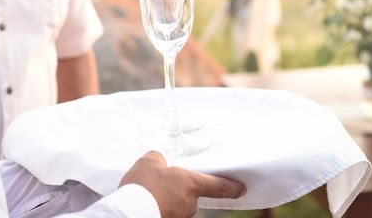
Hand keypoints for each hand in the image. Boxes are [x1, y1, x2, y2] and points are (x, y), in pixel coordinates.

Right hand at [119, 151, 245, 217]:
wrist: (129, 213)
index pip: (217, 186)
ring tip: (146, 193)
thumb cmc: (143, 185)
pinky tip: (144, 202)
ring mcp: (179, 216)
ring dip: (166, 199)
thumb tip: (160, 162)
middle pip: (190, 195)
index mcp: (190, 183)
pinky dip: (158, 207)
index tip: (241, 189)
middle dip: (177, 190)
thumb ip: (159, 160)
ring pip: (176, 205)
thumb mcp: (149, 162)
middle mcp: (189, 203)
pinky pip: (166, 212)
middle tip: (159, 183)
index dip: (231, 187)